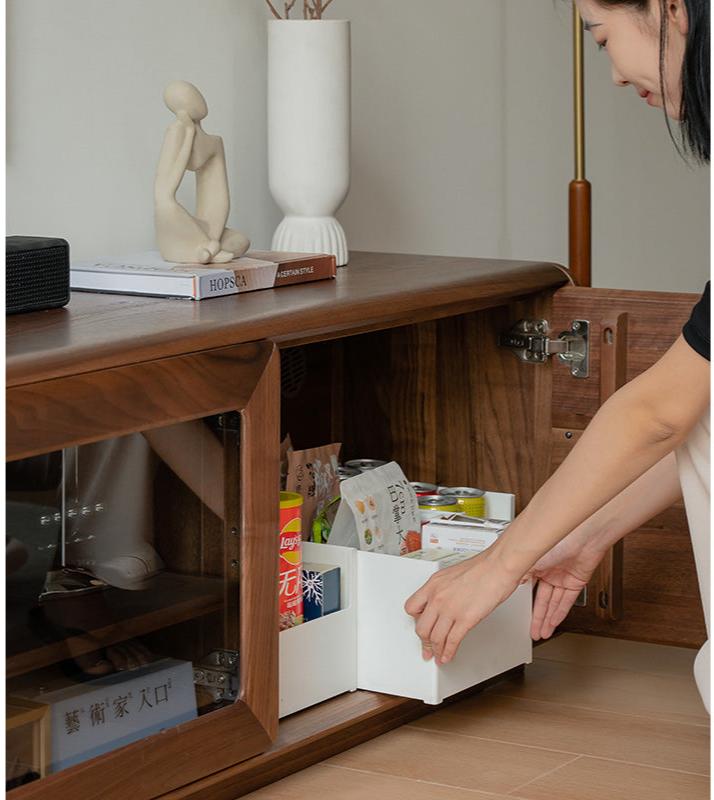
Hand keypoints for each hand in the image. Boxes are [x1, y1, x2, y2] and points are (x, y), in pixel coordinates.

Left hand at [404, 549, 520, 664]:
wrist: (498, 566)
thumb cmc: (482, 567)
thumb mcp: (451, 574)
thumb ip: (443, 589)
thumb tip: (442, 602)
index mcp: (433, 585)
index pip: (411, 608)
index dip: (415, 620)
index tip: (420, 626)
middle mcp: (438, 597)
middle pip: (421, 627)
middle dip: (424, 642)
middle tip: (426, 648)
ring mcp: (450, 609)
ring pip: (435, 638)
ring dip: (436, 651)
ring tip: (438, 656)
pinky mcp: (466, 619)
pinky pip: (452, 641)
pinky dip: (448, 653)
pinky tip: (448, 656)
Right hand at [529, 534, 605, 639]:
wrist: (585, 537)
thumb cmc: (558, 539)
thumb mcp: (530, 559)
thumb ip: (519, 573)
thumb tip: (508, 583)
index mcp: (535, 563)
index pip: (528, 588)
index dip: (524, 602)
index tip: (519, 612)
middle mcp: (548, 570)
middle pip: (541, 599)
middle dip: (537, 617)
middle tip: (532, 630)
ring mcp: (562, 577)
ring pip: (553, 603)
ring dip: (547, 619)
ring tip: (542, 633)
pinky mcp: (575, 582)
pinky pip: (566, 602)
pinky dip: (560, 613)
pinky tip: (554, 623)